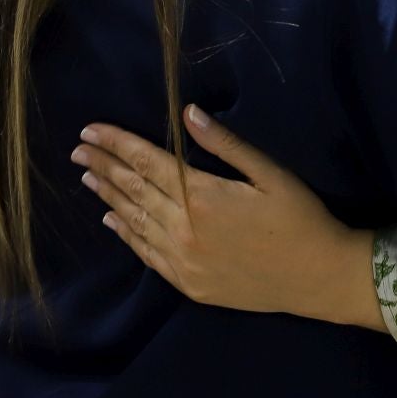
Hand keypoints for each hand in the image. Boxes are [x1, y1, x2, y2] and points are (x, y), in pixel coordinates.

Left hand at [72, 106, 384, 329]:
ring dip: (109, 197)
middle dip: (103, 166)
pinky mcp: (189, 285)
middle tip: (78, 149)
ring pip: (134, 222)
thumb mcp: (269, 173)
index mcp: (202, 196)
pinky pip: (147, 255)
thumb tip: (186, 112)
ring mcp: (183, 261)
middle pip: (134, 190)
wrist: (318, 278)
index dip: (116, 144)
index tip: (90, 130)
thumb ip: (224, 144)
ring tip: (87, 177)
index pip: (146, 162)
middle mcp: (184, 229)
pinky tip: (111, 220)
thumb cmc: (300, 217)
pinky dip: (126, 234)